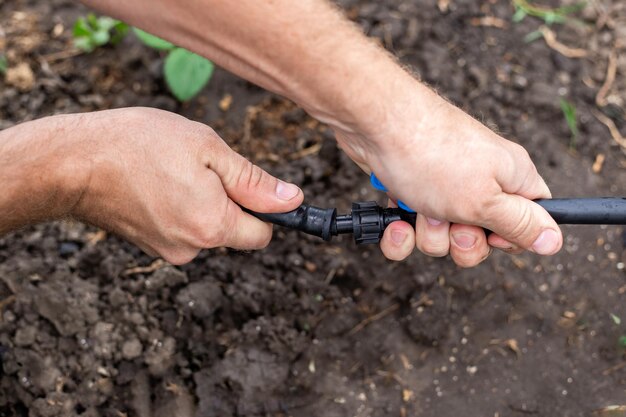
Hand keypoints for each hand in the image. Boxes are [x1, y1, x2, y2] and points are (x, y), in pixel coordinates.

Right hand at [69, 108, 302, 263]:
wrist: (72, 162)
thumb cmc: (139, 146)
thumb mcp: (208, 149)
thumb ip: (254, 181)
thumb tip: (292, 201)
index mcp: (214, 226)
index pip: (263, 234)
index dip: (265, 209)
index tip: (251, 186)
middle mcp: (193, 248)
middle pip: (234, 230)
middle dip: (228, 201)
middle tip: (200, 168)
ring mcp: (168, 250)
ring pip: (206, 226)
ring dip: (202, 202)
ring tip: (172, 172)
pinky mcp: (149, 245)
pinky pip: (182, 227)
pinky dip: (179, 207)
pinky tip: (157, 183)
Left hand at [336, 85, 561, 266]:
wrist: (373, 124)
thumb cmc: (432, 155)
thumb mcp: (484, 200)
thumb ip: (519, 224)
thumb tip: (554, 241)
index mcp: (511, 177)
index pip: (530, 218)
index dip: (512, 237)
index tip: (491, 235)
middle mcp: (479, 180)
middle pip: (482, 236)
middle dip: (461, 243)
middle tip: (451, 223)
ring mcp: (442, 185)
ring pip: (442, 236)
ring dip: (426, 235)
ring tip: (419, 210)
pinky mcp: (410, 189)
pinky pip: (411, 230)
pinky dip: (400, 232)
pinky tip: (394, 222)